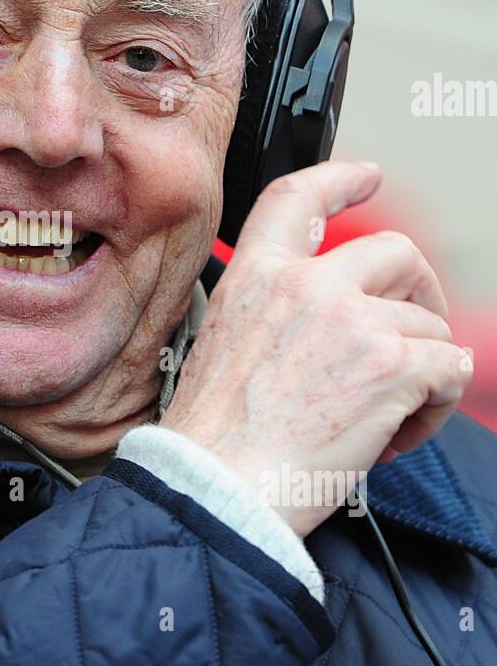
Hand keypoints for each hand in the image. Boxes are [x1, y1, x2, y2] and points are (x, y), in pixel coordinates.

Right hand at [162, 160, 471, 537]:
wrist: (216, 489)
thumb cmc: (213, 442)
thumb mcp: (222, 350)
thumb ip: (273, 319)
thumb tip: (328, 336)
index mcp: (256, 279)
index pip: (298, 201)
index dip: (338, 180)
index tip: (364, 177)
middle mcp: (307, 287)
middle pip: (395, 254)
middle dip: (418, 294)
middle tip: (412, 337)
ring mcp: (353, 321)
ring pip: (429, 324)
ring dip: (423, 370)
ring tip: (388, 417)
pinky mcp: (392, 365)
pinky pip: (451, 368)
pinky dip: (438, 403)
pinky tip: (400, 432)